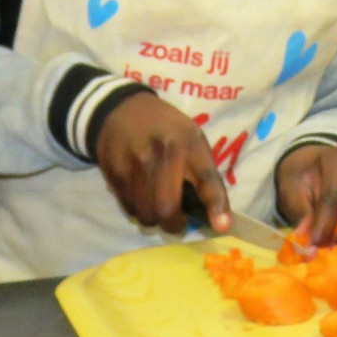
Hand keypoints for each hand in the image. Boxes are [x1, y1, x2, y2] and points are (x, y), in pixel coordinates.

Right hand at [94, 90, 231, 232]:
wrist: (122, 110)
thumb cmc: (166, 129)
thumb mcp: (192, 138)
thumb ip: (202, 171)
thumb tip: (213, 215)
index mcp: (189, 142)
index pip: (206, 178)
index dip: (215, 204)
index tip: (221, 226)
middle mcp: (162, 153)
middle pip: (167, 209)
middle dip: (175, 225)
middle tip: (177, 222)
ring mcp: (134, 164)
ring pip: (146, 214)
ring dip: (155, 219)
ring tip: (157, 207)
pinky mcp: (114, 173)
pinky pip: (128, 209)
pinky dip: (138, 210)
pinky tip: (141, 197)